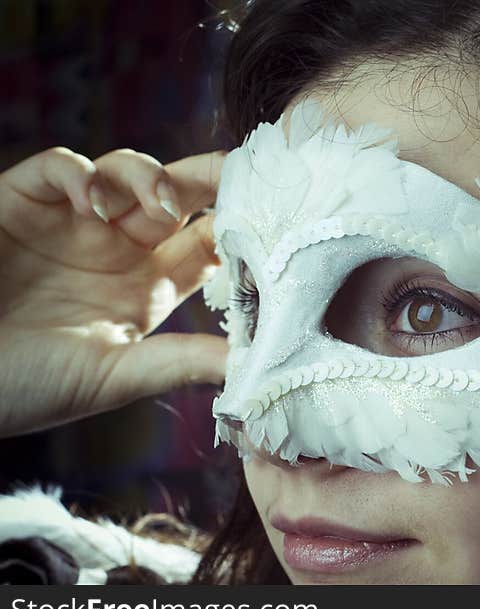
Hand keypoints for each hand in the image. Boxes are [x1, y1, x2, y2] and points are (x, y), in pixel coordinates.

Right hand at [0, 147, 228, 436]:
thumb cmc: (24, 386)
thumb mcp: (111, 378)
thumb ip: (178, 362)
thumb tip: (252, 366)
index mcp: (150, 285)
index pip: (208, 242)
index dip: (238, 227)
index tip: (272, 222)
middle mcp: (119, 247)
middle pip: (178, 196)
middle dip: (208, 180)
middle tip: (234, 179)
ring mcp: (73, 222)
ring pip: (127, 171)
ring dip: (150, 178)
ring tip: (160, 207)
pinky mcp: (23, 203)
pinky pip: (58, 167)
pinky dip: (80, 174)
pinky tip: (93, 204)